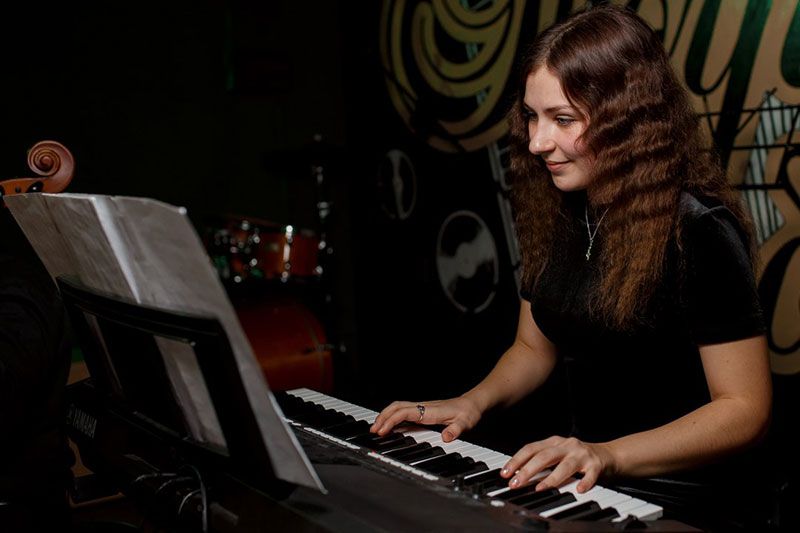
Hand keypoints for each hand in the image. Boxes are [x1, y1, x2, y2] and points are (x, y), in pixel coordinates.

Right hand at [370, 396, 481, 441]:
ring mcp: (422, 408)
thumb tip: (446, 437)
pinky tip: (390, 425)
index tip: (382, 431)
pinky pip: (403, 411)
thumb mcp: (465, 423)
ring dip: (385, 415)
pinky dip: (393, 416)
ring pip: (398, 407)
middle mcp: (423, 407)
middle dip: (382, 417)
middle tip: (373, 430)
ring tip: (376, 428)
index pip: (405, 413)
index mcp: (430, 411)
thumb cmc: (467, 413)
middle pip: (397, 407)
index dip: (391, 421)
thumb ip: (456, 430)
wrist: (472, 404)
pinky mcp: (423, 411)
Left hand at [500, 436, 616, 493]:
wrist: (608, 456)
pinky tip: (579, 490)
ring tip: (540, 488)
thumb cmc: (578, 458)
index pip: (531, 448)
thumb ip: (542, 463)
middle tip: (516, 483)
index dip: (517, 460)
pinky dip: (585, 482)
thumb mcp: (558, 456)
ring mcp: (582, 454)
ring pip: (565, 465)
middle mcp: (567, 445)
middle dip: (528, 470)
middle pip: (544, 456)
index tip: (505, 473)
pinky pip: (590, 474)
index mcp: (554, 442)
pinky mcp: (596, 465)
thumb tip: (518, 475)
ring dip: (551, 478)